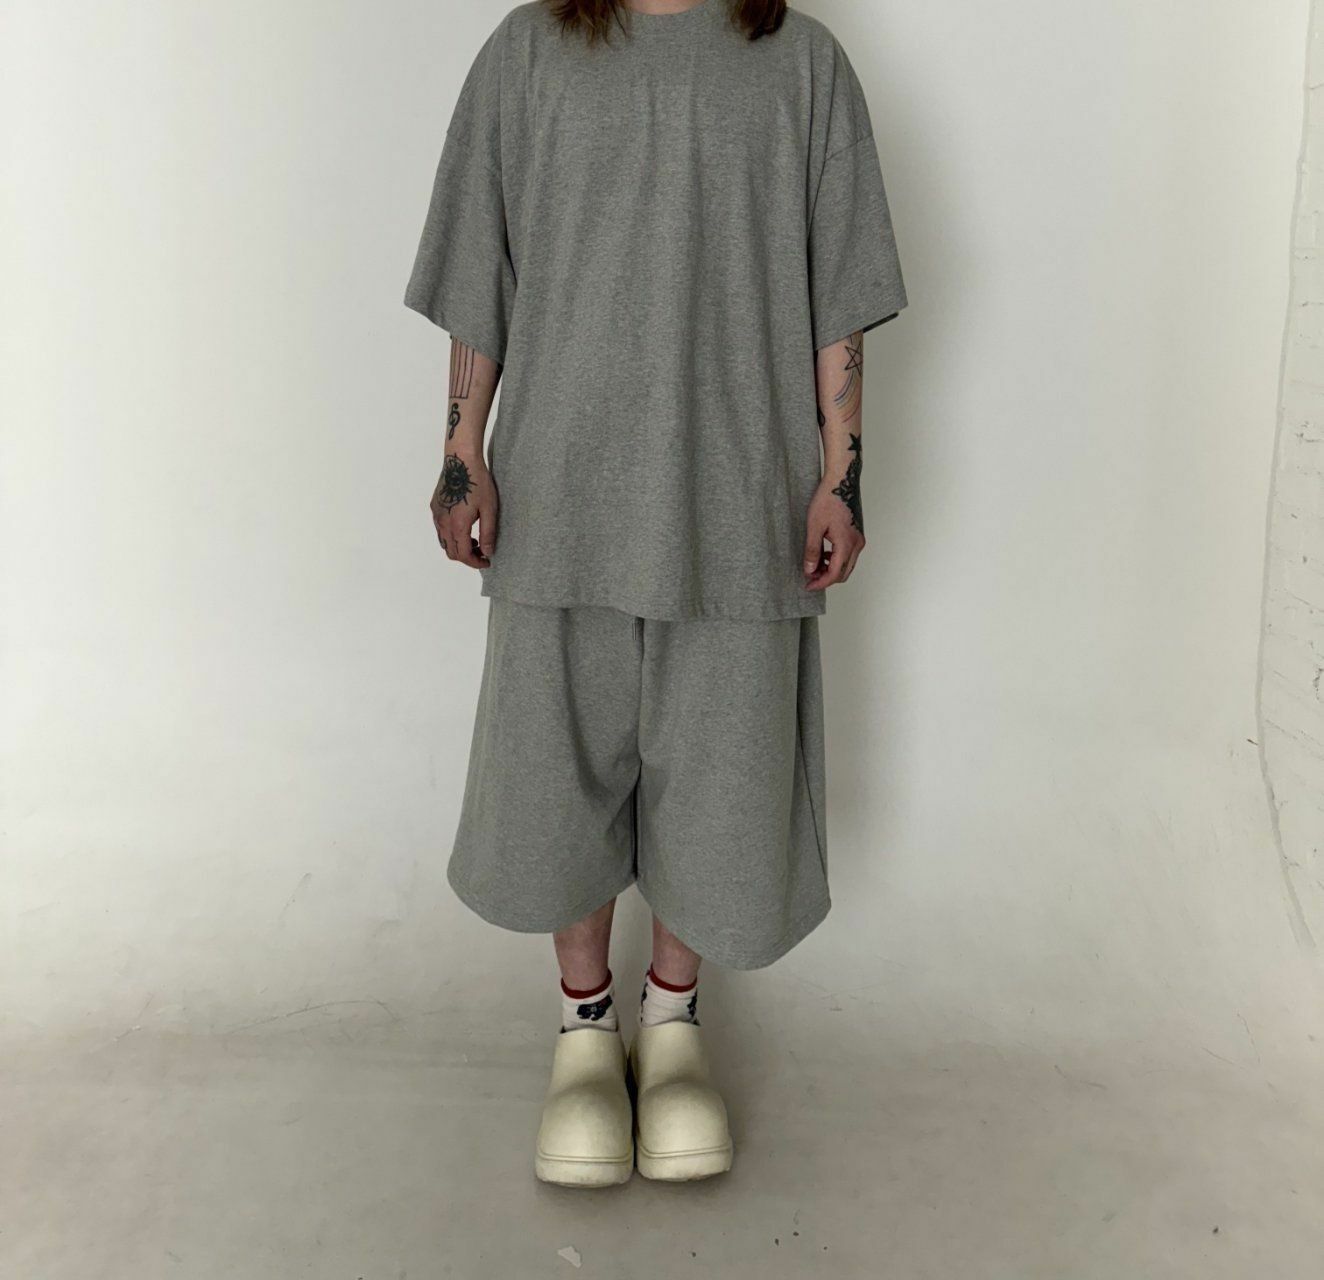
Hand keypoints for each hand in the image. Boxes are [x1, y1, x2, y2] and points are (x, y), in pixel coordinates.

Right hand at [431, 450, 497, 568]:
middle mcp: (442, 523)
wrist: (460, 460)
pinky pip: (440, 530)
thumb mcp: (489, 509)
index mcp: (457, 525)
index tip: (487, 562)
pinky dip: (451, 536)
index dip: (476, 563)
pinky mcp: (434, 507)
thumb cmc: (478, 482)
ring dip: (458, 547)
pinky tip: (464, 527)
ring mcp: (436, 515)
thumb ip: (488, 533)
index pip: (463, 555)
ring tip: (474, 540)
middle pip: (451, 552)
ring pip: (444, 542)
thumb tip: (488, 552)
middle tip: (482, 552)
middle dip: (467, 557)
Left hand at [802, 477, 864, 590]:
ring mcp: (859, 539)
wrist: (842, 480)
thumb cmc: (829, 499)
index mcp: (846, 544)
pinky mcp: (858, 534)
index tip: (808, 585)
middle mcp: (857, 544)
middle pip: (844, 573)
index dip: (820, 583)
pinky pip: (850, 555)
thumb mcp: (814, 526)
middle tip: (810, 577)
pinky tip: (824, 554)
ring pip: (847, 565)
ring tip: (814, 566)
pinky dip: (837, 560)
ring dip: (832, 570)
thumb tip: (809, 570)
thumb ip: (812, 551)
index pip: (835, 574)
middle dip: (826, 578)